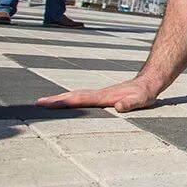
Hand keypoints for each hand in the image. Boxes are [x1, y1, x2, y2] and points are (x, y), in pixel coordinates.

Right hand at [36, 77, 158, 112]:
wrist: (150, 81)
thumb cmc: (146, 92)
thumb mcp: (143, 99)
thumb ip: (131, 103)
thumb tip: (119, 106)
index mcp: (104, 96)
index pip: (80, 99)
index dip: (63, 102)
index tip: (46, 104)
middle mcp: (99, 94)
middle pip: (74, 96)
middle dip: (55, 100)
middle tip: (37, 104)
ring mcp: (100, 94)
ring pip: (77, 96)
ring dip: (61, 100)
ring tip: (45, 103)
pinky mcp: (102, 97)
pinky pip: (83, 98)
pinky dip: (71, 101)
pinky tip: (66, 104)